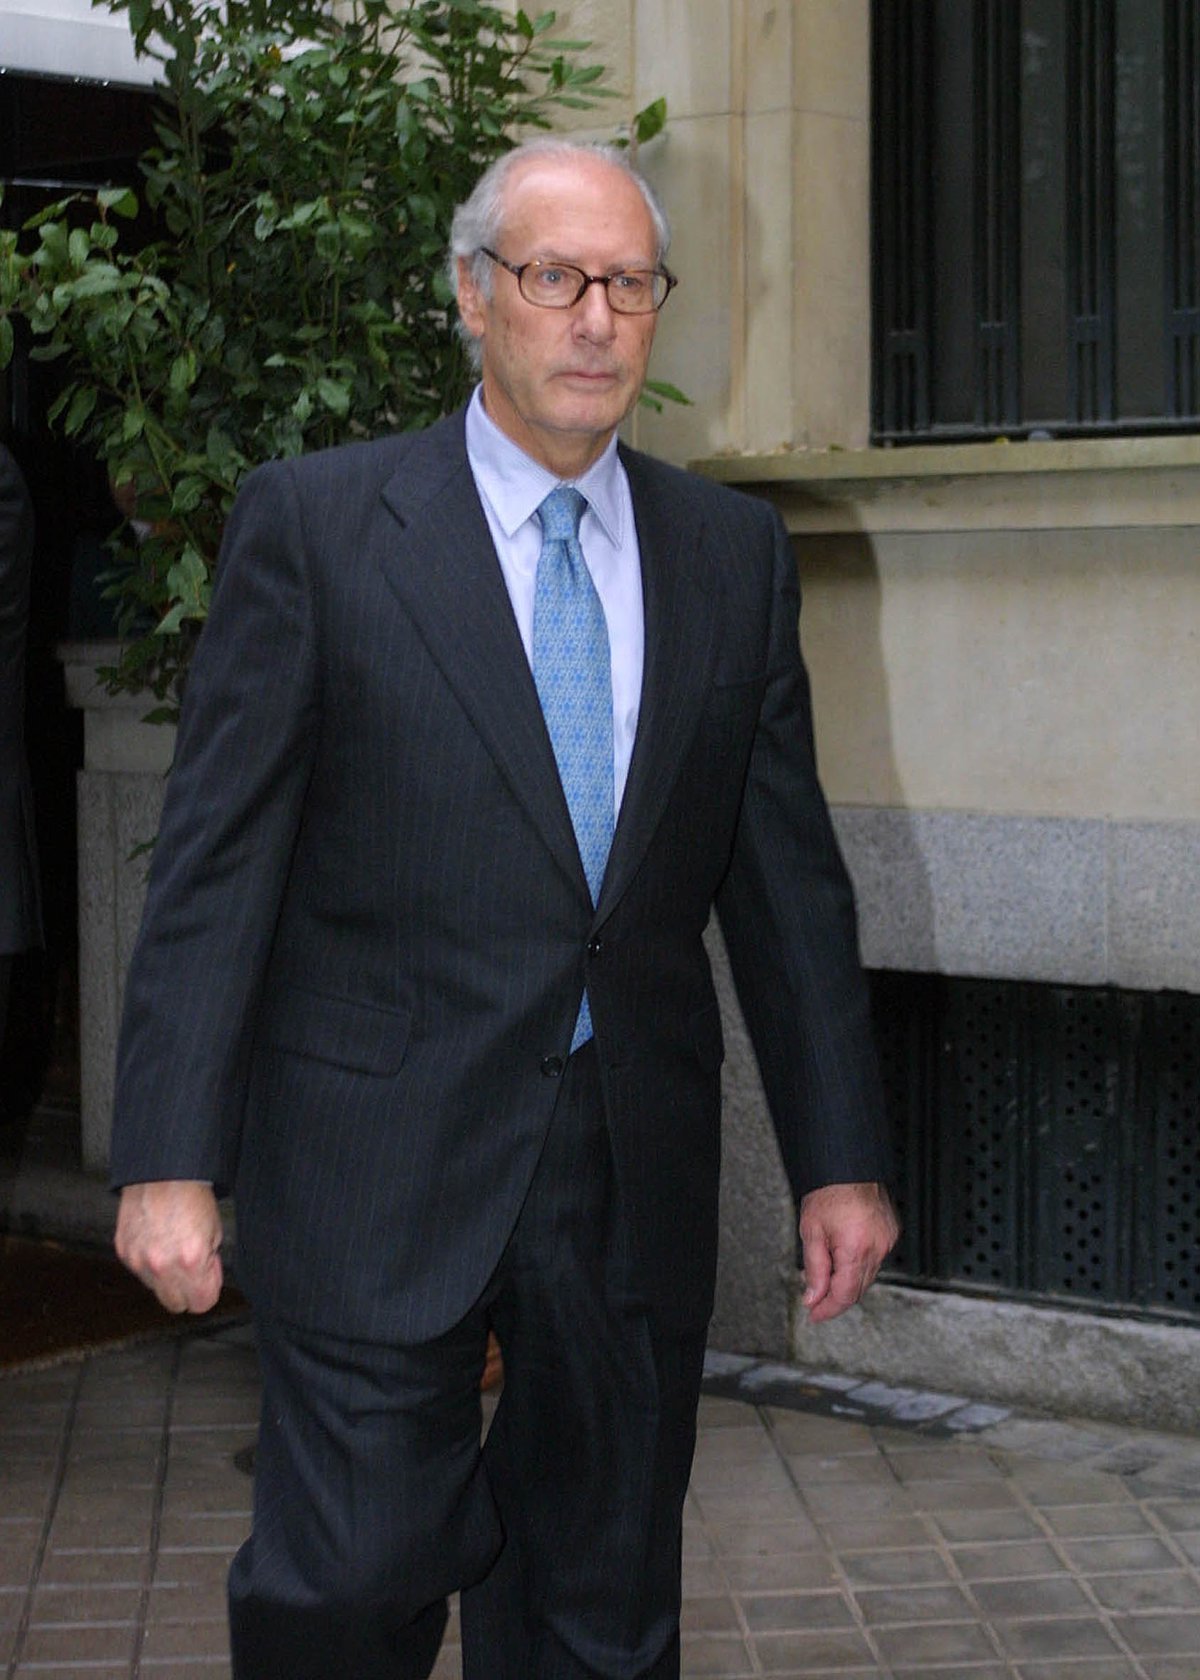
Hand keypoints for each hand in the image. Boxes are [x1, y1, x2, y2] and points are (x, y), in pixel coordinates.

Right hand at [114, 1180, 224, 1313]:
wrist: (162, 1172)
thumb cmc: (192, 1196)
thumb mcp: (215, 1231)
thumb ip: (209, 1265)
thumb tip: (203, 1283)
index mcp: (191, 1261)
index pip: (200, 1304)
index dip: (208, 1291)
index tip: (209, 1278)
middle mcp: (162, 1265)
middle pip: (176, 1305)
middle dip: (187, 1291)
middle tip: (193, 1268)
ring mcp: (139, 1260)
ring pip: (156, 1290)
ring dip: (166, 1277)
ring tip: (173, 1248)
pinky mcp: (124, 1251)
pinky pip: (139, 1272)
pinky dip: (149, 1263)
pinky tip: (157, 1241)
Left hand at [798, 1181, 899, 1323]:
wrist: (848, 1166)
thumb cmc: (828, 1194)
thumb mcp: (811, 1233)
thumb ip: (814, 1269)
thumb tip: (812, 1297)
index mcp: (855, 1249)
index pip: (845, 1294)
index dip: (828, 1309)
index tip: (815, 1315)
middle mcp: (877, 1248)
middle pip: (857, 1289)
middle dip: (836, 1298)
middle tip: (815, 1300)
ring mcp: (887, 1241)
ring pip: (867, 1275)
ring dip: (847, 1282)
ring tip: (826, 1275)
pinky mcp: (892, 1233)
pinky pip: (875, 1259)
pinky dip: (859, 1264)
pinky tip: (844, 1258)